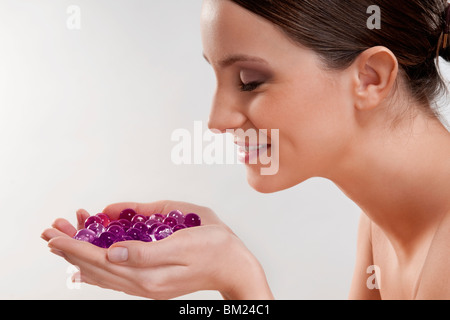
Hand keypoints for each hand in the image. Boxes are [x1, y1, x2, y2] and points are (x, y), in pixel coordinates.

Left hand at [41, 200, 273, 299]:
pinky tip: (86, 265)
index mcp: (150, 275)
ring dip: (81, 256)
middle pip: (97, 267)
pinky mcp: (152, 282)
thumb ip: (146, 251)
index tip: (55, 234)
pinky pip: (116, 277)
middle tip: (50, 233)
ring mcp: (147, 286)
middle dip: (71, 249)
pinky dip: (97, 267)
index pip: (102, 259)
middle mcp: (144, 285)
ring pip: (104, 273)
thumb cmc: (214, 247)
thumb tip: (113, 250)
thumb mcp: (183, 242)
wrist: (234, 265)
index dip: (76, 245)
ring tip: (62, 243)